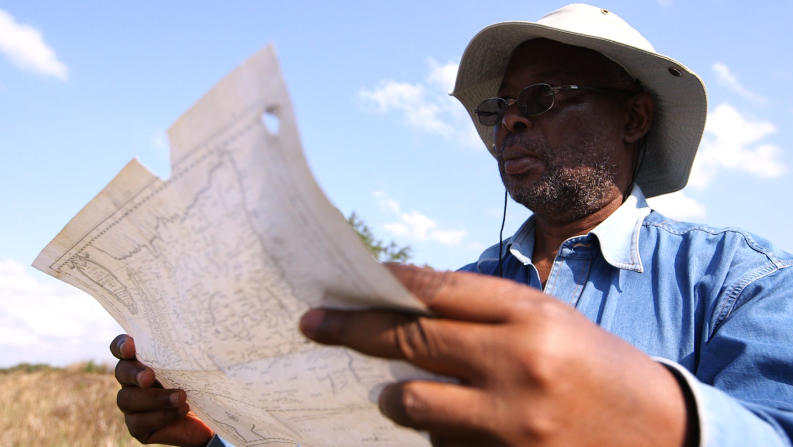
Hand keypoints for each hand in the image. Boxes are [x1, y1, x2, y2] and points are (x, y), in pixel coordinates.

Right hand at [111, 334, 213, 445]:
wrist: (209, 416)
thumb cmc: (200, 384)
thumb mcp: (196, 367)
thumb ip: (187, 353)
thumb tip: (200, 333)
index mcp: (143, 361)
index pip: (121, 348)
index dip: (121, 345)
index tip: (130, 347)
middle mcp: (132, 381)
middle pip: (121, 372)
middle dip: (134, 373)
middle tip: (149, 376)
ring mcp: (132, 405)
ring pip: (128, 399)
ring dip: (155, 398)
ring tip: (181, 397)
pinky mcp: (137, 427)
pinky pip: (139, 421)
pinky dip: (162, 415)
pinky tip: (181, 410)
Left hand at [300, 264, 693, 446]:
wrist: (661, 432)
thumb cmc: (597, 367)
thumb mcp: (548, 320)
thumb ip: (482, 311)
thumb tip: (408, 302)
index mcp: (531, 315)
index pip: (438, 290)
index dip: (384, 284)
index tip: (347, 283)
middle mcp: (519, 361)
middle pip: (412, 339)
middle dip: (353, 330)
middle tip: (314, 324)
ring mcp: (512, 420)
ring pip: (413, 402)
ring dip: (392, 396)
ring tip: (391, 391)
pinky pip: (441, 445)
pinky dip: (432, 432)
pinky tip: (443, 425)